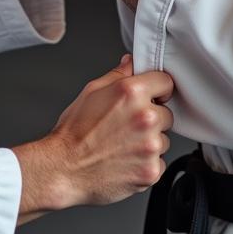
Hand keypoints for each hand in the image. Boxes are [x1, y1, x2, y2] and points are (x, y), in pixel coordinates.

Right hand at [13, 55, 173, 218]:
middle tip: (128, 124)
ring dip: (150, 141)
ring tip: (124, 143)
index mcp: (132, 93)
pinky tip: (126, 159)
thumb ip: (118, 74)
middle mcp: (145, 118)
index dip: (158, 89)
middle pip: (167, 113)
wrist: (65, 168)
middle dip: (152, 117)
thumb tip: (131, 63)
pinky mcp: (151, 170)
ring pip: (163, 139)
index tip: (153, 96)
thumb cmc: (74, 132)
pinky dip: (146, 162)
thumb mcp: (92, 91)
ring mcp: (150, 146)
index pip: (166, 82)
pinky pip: (159, 161)